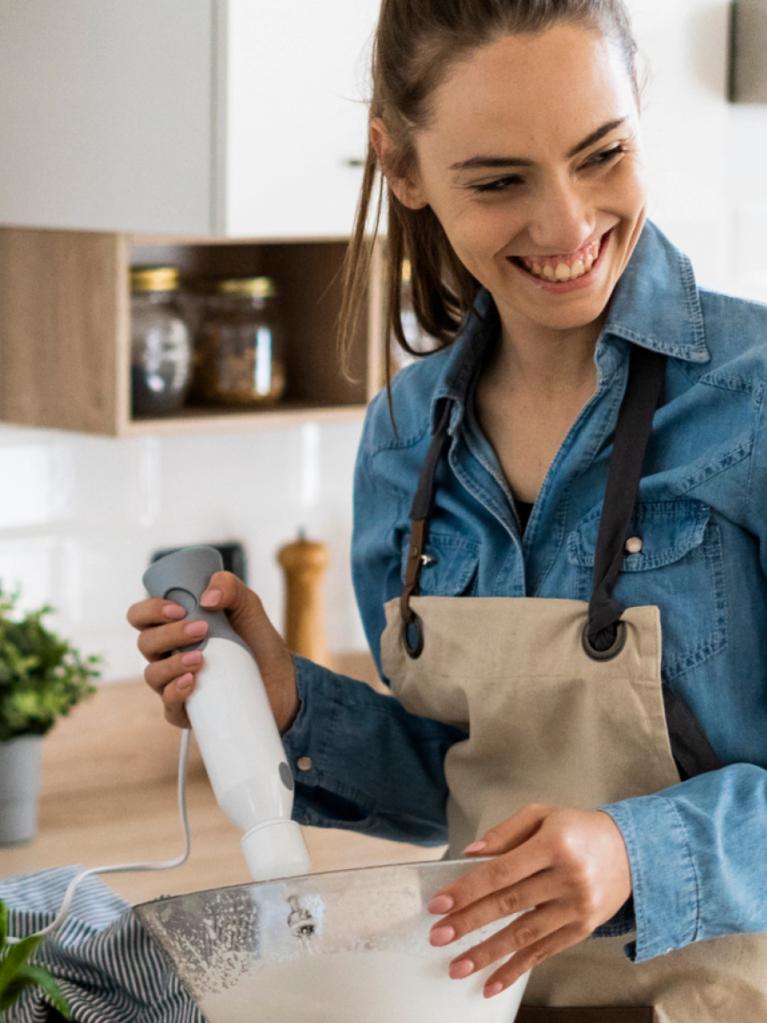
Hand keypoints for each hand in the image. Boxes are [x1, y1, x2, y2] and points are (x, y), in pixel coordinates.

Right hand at [126, 570, 299, 731]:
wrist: (282, 680)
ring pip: (152, 674)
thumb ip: (230, 587)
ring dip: (172, 664)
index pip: (142, 616)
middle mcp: (168, 654)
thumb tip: (207, 597)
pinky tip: (193, 682)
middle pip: (145, 643)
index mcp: (174, 626)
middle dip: (168, 634)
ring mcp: (175, 683)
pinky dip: (176, 693)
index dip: (151, 609)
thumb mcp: (248, 606)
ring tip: (200, 658)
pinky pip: (168, 706)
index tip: (179, 609)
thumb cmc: (257, 640)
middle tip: (201, 629)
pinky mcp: (187, 710)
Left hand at [426, 804, 631, 998]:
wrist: (632, 851)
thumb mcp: (543, 814)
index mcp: (553, 844)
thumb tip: (470, 854)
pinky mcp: (582, 930)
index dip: (468, 889)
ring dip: (488, 954)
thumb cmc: (578, 828)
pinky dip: (517, 969)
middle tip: (438, 937)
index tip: (439, 904)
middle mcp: (566, 878)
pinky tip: (492, 983)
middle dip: (470, 923)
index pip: (502, 871)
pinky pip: (544, 952)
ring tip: (457, 966)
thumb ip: (505, 832)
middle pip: (510, 904)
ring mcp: (577, 908)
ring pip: (524, 935)